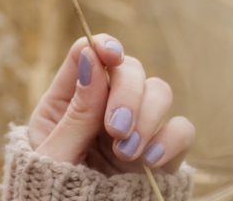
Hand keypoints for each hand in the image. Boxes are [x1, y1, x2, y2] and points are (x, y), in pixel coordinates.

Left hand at [27, 35, 195, 174]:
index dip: (104, 46)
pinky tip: (150, 161)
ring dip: (148, 117)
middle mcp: (105, 106)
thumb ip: (76, 111)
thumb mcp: (54, 152)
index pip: (90, 52)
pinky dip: (172, 140)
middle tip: (116, 129)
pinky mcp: (160, 153)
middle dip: (128, 93)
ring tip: (126, 152)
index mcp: (69, 98)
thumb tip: (93, 57)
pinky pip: (181, 131)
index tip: (111, 55)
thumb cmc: (50, 190)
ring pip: (160, 92)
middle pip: (131, 69)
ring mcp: (135, 127)